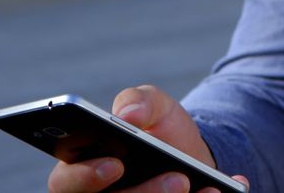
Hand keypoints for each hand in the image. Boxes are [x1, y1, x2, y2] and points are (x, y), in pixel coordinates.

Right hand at [47, 85, 249, 192]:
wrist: (194, 154)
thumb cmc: (160, 130)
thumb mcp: (153, 105)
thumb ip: (138, 100)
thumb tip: (128, 114)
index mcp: (83, 168)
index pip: (66, 182)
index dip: (83, 177)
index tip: (116, 164)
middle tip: (178, 178)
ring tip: (198, 183)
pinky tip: (218, 189)